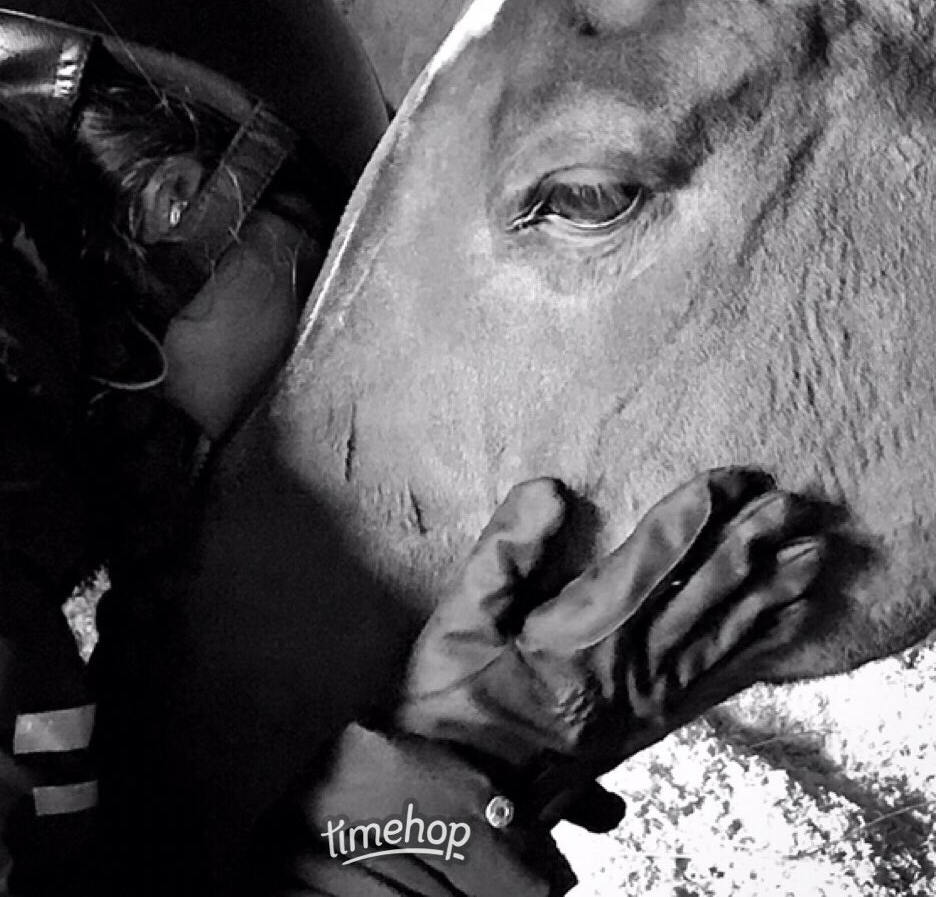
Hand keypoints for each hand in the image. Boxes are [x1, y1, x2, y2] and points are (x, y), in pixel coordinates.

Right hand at [393, 469, 824, 829]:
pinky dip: (762, 648)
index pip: (657, 556)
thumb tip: (551, 491)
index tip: (733, 476)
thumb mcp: (460, 617)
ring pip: (729, 635)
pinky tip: (786, 626)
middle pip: (709, 591)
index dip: (698, 511)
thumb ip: (505, 551)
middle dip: (756, 541)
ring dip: (775, 591)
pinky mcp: (655, 723)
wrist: (463, 793)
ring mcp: (651, 700)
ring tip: (815, 556)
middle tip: (796, 503)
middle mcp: (633, 665)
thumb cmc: (455, 699)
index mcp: (586, 633)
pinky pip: (723, 681)